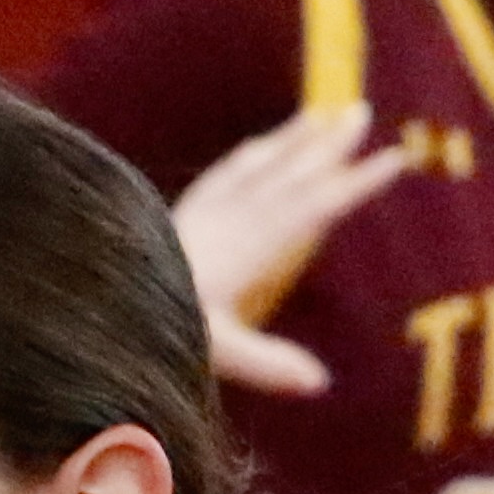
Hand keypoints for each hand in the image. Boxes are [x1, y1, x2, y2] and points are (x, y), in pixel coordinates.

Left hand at [172, 105, 411, 395]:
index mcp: (248, 245)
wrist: (97, 293)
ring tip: (324, 115)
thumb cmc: (156, 324)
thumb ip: (267, 365)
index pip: (316, 206)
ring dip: (296, 138)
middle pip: (292, 172)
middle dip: (331, 144)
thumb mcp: (216, 351)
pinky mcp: (184, 212)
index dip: (358, 182)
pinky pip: (228, 172)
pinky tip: (263, 148)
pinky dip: (255, 154)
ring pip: (261, 163)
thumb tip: (320, 382)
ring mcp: (207, 209)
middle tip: (365, 111)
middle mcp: (231, 216)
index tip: (397, 158)